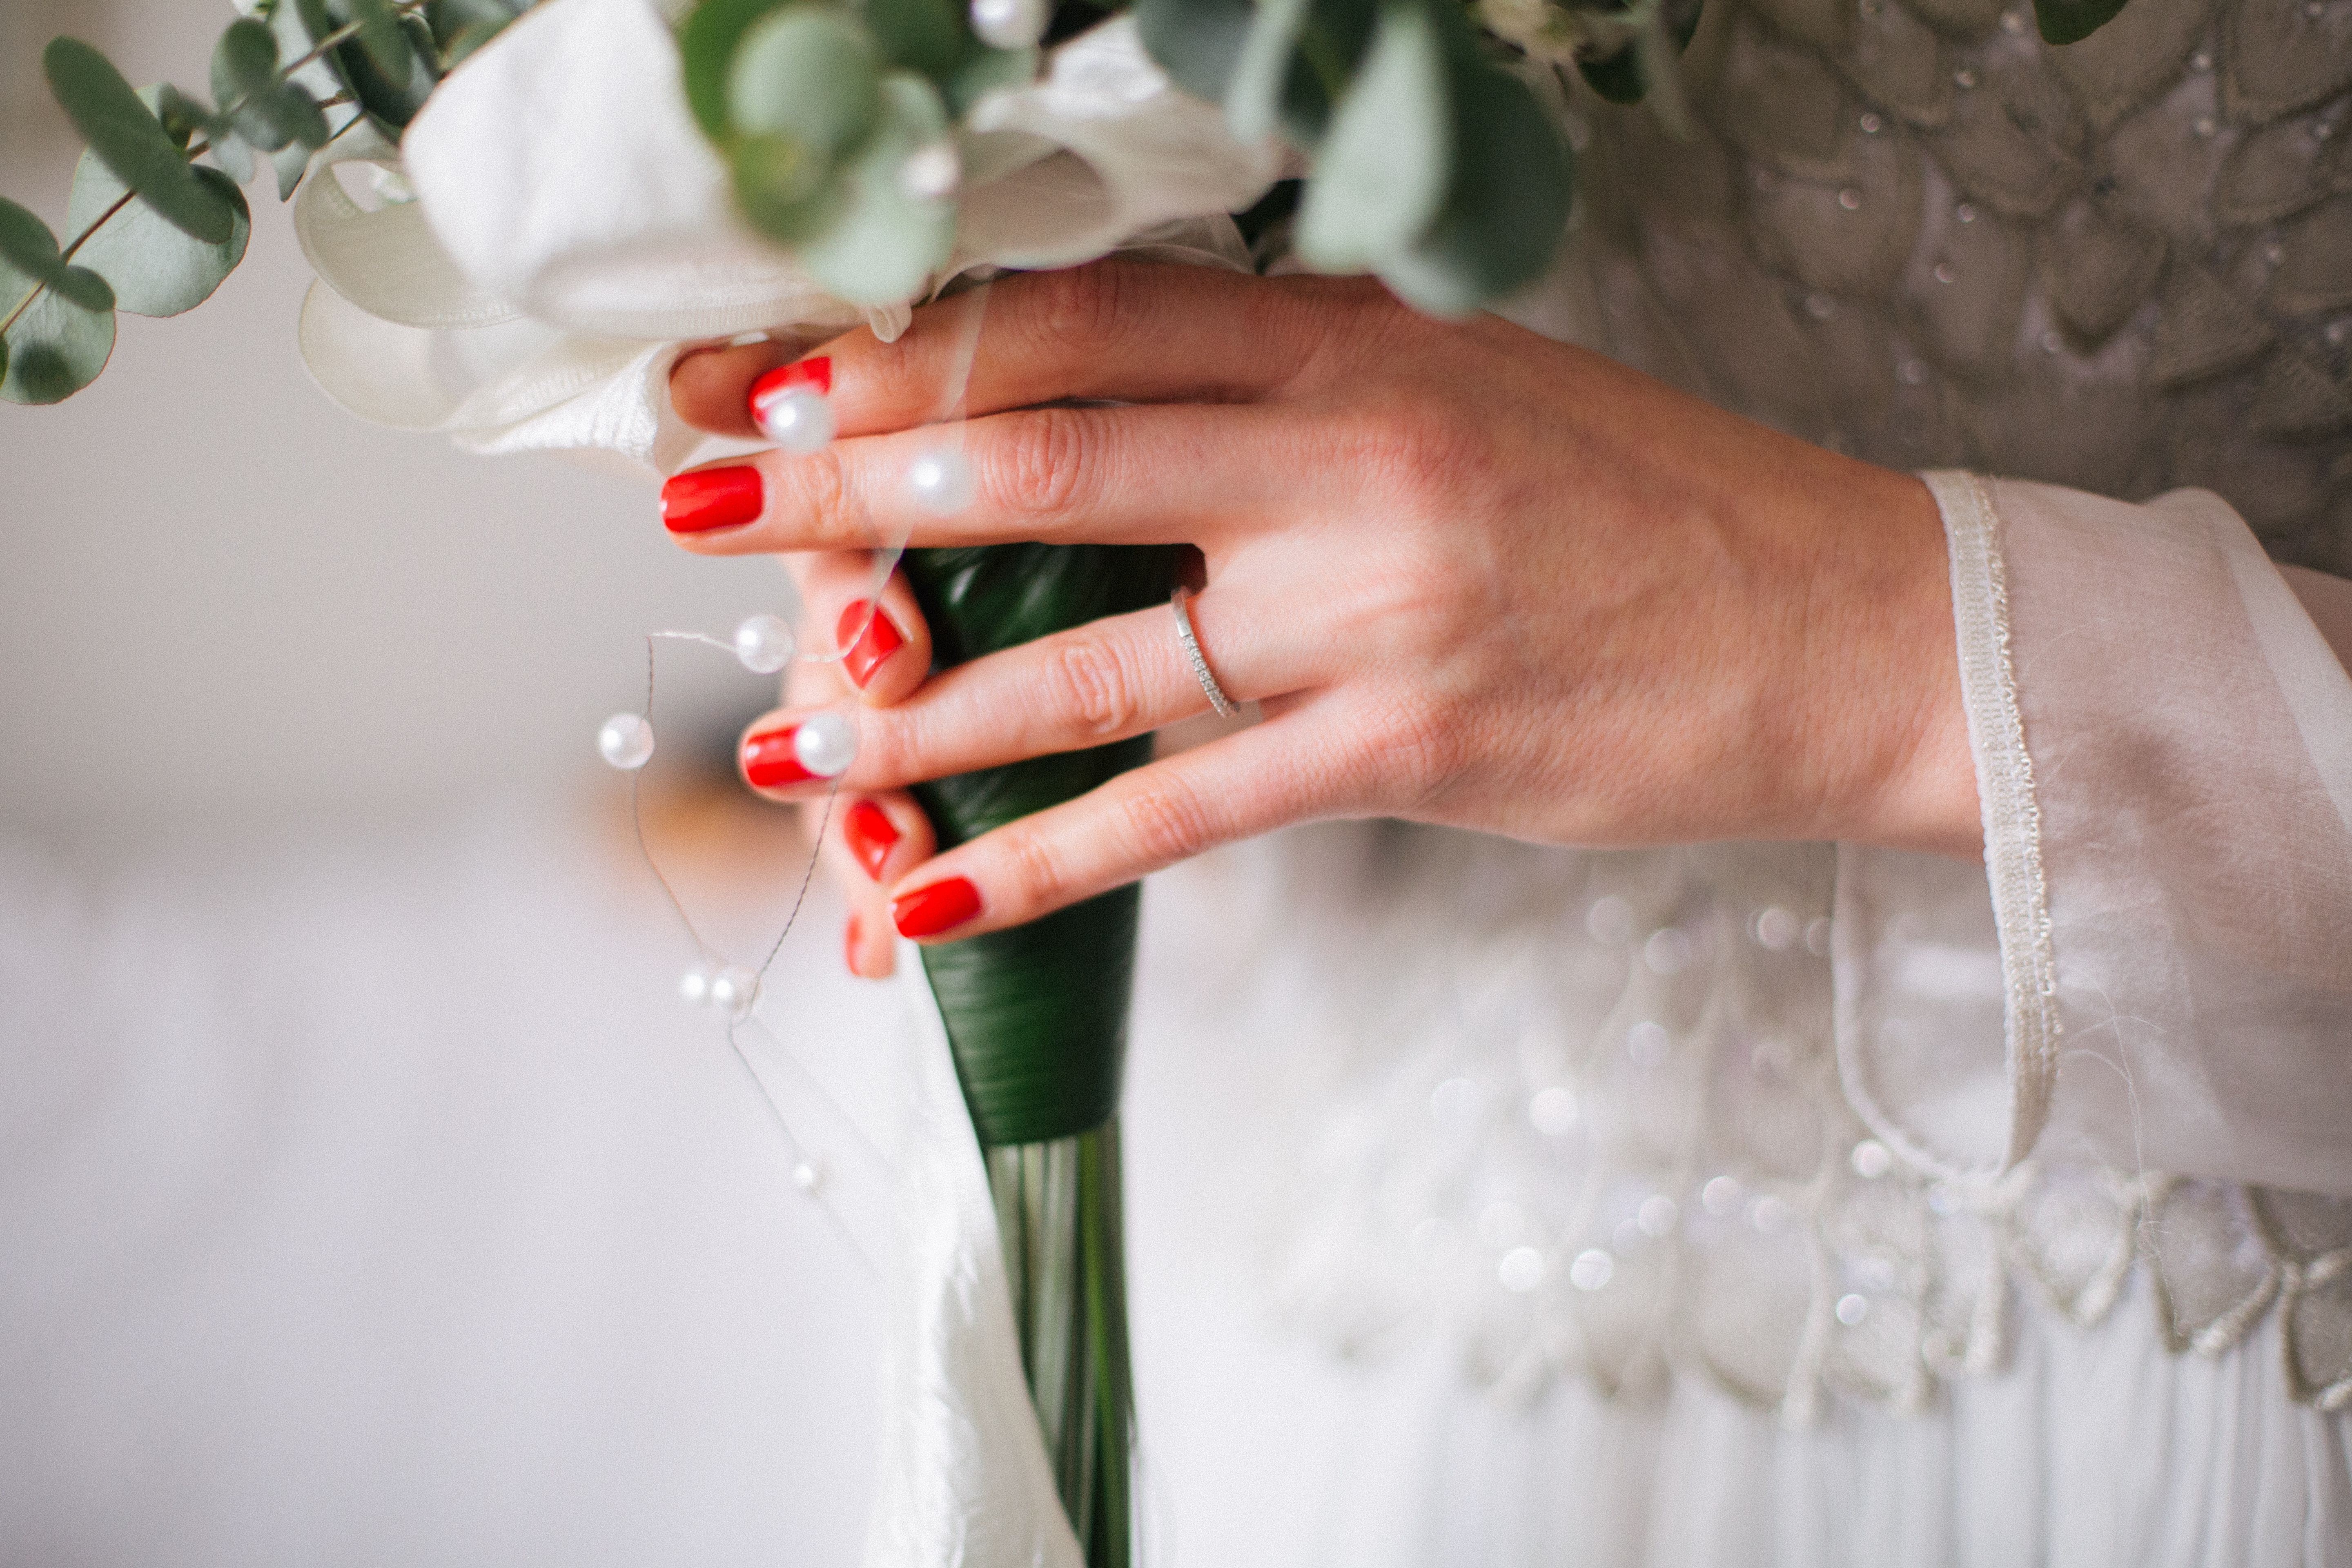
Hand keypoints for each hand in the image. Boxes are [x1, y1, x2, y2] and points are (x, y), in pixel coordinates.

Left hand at [664, 260, 1978, 948]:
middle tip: (695, 510)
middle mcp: (1344, 462)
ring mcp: (1372, 612)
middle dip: (844, 492)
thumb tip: (1108, 392)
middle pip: (1041, 463)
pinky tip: (928, 896)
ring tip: (782, 743)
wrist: (1835, 623)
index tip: (776, 377)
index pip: (1080, 323)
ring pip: (1086, 654)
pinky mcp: (1403, 750)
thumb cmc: (1641, 502)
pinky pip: (1182, 810)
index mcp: (1354, 347)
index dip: (907, 346)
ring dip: (912, 705)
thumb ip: (1293, 385)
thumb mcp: (1466, 386)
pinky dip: (1043, 855)